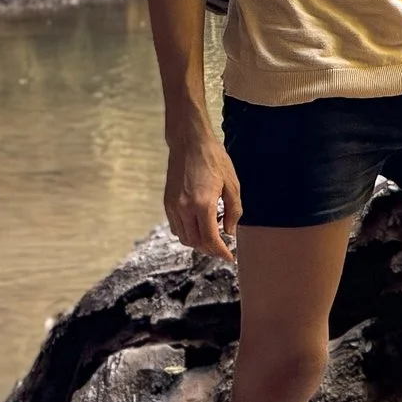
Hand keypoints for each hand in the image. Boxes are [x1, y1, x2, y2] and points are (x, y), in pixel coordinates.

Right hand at [164, 128, 241, 261]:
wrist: (190, 143)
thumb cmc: (215, 161)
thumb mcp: (232, 185)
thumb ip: (233, 211)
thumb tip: (229, 232)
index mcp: (202, 204)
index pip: (210, 239)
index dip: (220, 252)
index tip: (230, 257)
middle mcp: (184, 208)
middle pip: (195, 242)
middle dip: (210, 250)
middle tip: (223, 249)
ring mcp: (173, 206)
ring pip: (184, 237)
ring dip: (198, 243)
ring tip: (213, 239)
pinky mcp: (167, 202)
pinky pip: (176, 227)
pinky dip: (188, 233)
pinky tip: (200, 227)